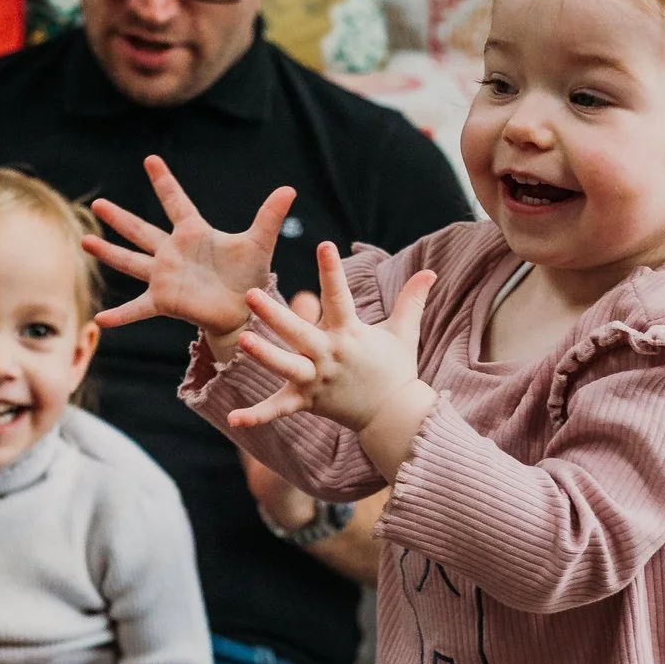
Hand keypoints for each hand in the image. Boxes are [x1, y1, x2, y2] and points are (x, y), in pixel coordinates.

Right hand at [84, 155, 294, 344]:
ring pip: (131, 261)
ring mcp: (165, 276)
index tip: (151, 160)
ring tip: (84, 241)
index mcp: (194, 233)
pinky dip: (120, 315)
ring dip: (108, 252)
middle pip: (141, 230)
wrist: (245, 310)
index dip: (165, 182)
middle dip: (120, 218)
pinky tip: (100, 320)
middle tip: (98, 203)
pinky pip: (138, 308)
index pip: (176, 202)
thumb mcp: (259, 243)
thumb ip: (269, 216)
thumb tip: (290, 189)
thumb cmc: (250, 275)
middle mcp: (173, 252)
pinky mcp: (164, 300)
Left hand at [233, 242, 437, 473]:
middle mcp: (329, 355)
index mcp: (349, 334)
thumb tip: (430, 272)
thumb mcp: (404, 333)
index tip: (323, 245)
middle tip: (250, 294)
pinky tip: (233, 418)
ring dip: (264, 355)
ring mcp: (317, 380)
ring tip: (243, 340)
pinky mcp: (308, 402)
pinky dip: (257, 415)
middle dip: (275, 314)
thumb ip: (411, 301)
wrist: (394, 416)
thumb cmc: (396, 370)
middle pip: (299, 332)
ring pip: (286, 367)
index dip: (332, 270)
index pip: (339, 296)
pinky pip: (279, 409)